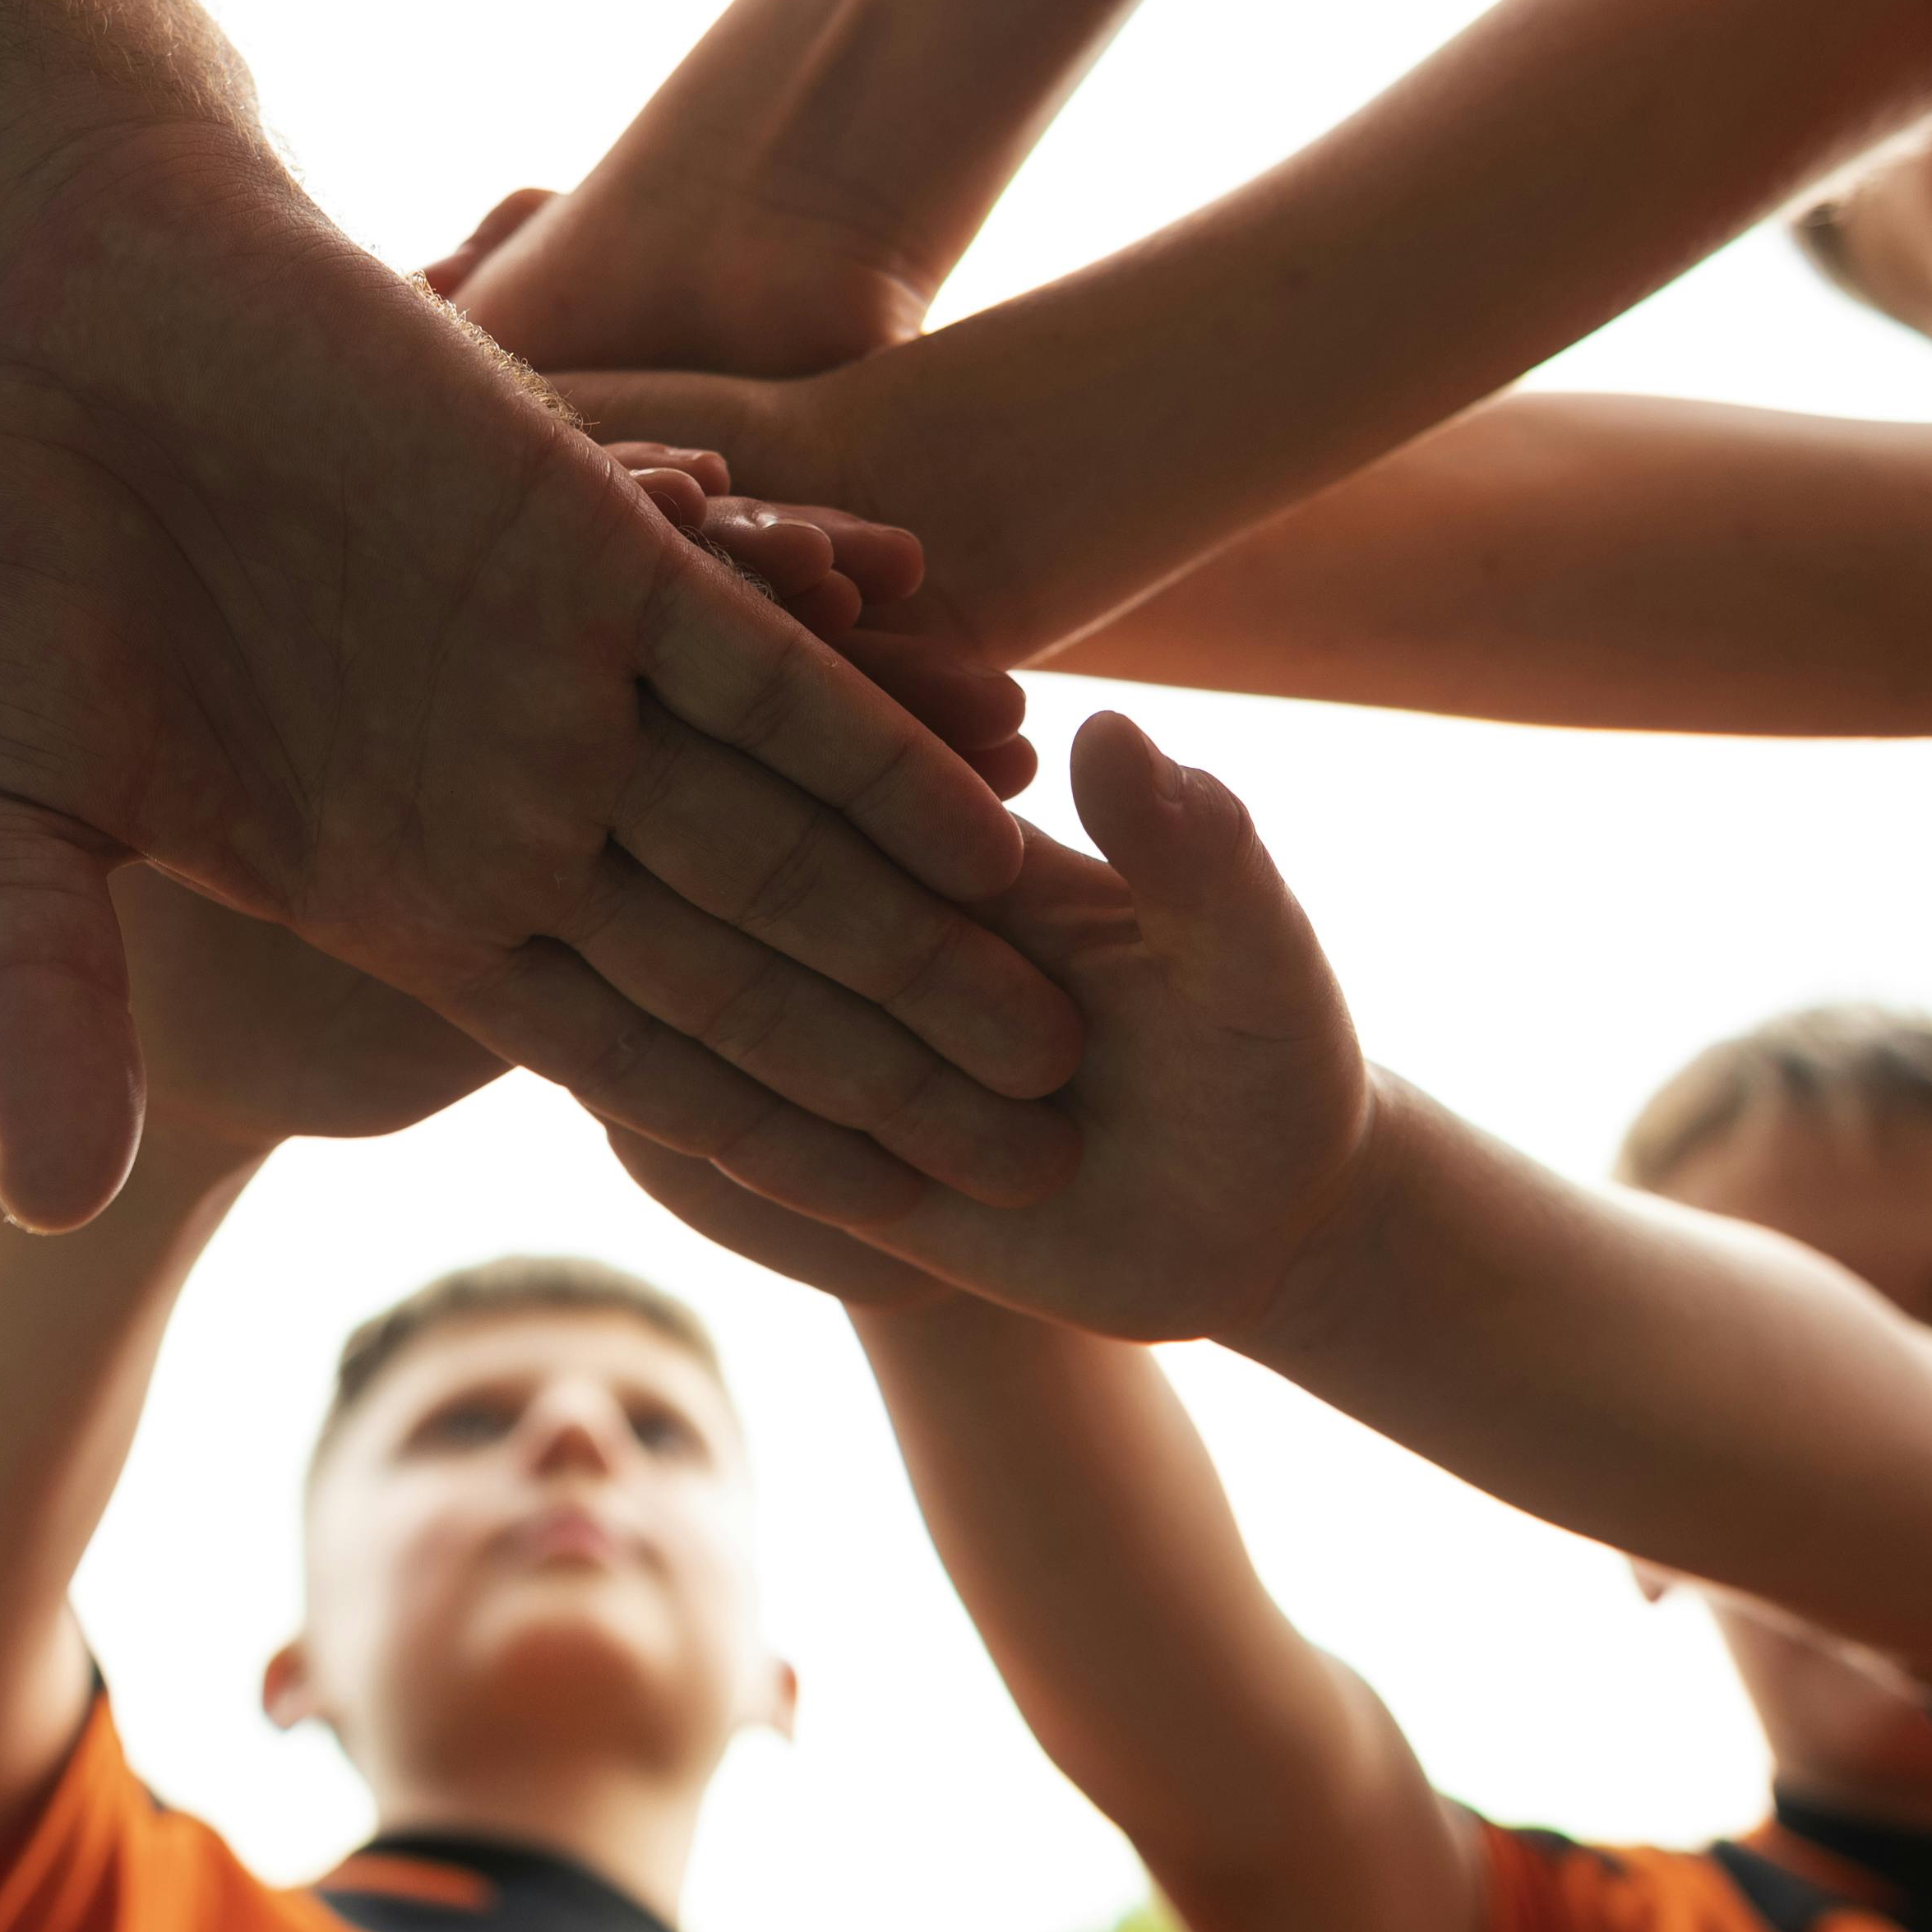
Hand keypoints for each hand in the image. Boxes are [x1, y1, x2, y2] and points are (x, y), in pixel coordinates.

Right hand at [0, 130, 1080, 1230]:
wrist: (56, 310)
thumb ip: (35, 998)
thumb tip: (56, 1200)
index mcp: (407, 888)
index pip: (629, 1066)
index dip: (754, 1160)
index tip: (882, 1261)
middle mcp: (519, 801)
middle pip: (753, 981)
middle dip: (892, 1081)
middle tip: (1046, 1182)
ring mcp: (571, 676)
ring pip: (793, 838)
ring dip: (925, 933)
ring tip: (1073, 1031)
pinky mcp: (595, 544)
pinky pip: (765, 668)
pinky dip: (874, 742)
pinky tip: (989, 819)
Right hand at [642, 710, 1377, 1341]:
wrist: (1253, 1224)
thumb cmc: (1269, 1050)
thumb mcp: (1249, 951)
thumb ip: (1190, 847)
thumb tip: (1113, 729)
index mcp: (946, 817)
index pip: (837, 724)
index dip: (795, 707)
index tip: (793, 720)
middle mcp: (851, 903)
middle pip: (722, 850)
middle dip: (697, 867)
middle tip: (689, 914)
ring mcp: (811, 1023)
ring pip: (681, 991)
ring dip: (676, 1011)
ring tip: (662, 1051)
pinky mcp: (795, 1140)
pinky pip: (699, 1129)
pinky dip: (692, 1136)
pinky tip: (681, 1153)